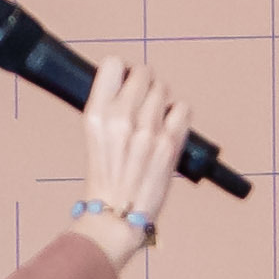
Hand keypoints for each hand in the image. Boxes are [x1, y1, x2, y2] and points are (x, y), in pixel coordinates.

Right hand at [59, 56, 192, 246]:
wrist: (116, 213)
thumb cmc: (106, 177)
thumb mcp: (95, 135)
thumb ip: (110, 107)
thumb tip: (128, 81)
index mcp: (95, 114)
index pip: (112, 65)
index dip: (122, 70)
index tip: (124, 80)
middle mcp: (120, 117)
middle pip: (143, 73)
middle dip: (145, 83)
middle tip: (143, 101)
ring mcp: (147, 129)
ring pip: (163, 89)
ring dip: (160, 100)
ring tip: (153, 119)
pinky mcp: (169, 142)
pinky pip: (182, 107)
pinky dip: (178, 114)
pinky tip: (169, 127)